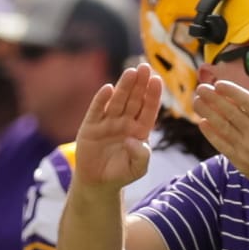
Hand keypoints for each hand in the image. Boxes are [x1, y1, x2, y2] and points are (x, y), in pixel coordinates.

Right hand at [73, 64, 162, 188]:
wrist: (99, 182)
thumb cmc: (121, 173)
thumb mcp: (137, 168)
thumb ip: (141, 156)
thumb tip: (133, 139)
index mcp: (139, 129)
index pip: (148, 109)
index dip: (153, 95)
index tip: (157, 80)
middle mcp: (125, 122)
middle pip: (134, 100)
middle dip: (140, 84)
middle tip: (145, 67)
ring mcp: (108, 122)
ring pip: (118, 101)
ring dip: (124, 87)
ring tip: (131, 72)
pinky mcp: (91, 126)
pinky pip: (97, 110)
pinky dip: (101, 99)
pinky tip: (108, 88)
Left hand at [194, 79, 248, 202]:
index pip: (247, 101)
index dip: (232, 91)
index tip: (219, 84)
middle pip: (231, 112)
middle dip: (214, 99)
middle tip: (201, 87)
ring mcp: (248, 149)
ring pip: (223, 127)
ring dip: (208, 113)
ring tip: (197, 101)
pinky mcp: (242, 162)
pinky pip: (223, 146)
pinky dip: (212, 134)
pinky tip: (202, 123)